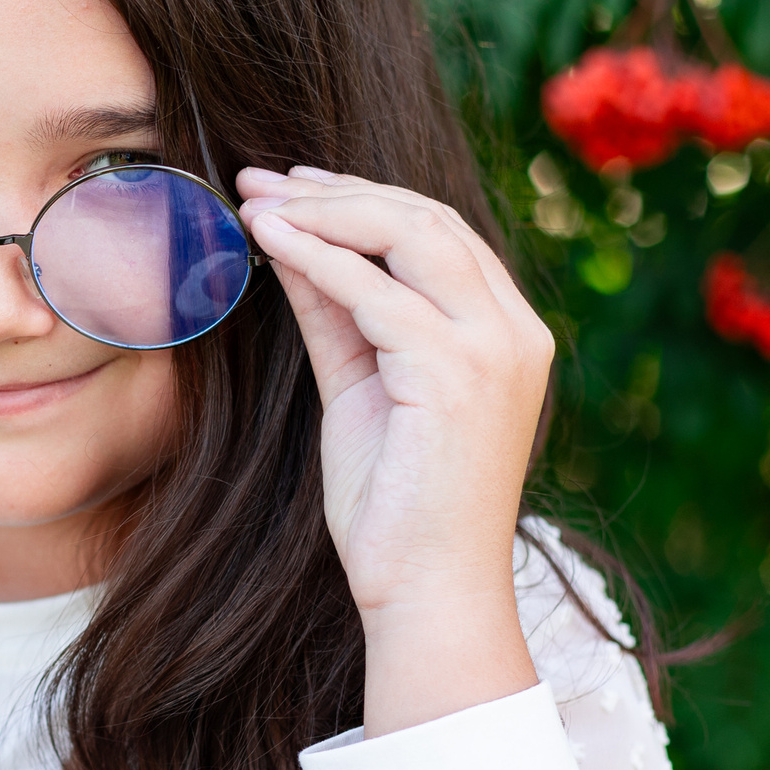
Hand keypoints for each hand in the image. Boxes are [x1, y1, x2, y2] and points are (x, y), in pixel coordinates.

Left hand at [235, 166, 549, 736]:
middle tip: (260, 179)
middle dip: (337, 191)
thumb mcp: (361, 391)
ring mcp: (494, 349)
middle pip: (427, 220)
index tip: (292, 185)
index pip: (438, 234)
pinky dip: (317, 256)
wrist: (427, 591)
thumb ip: (338, 318)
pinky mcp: (457, 374)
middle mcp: (514, 331)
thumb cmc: (396, 507)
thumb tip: (292, 249)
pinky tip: (266, 239)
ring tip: (255, 200)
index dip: (362, 198)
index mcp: (505, 333)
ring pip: (410, 237)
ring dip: (323, 210)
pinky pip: (377, 292)